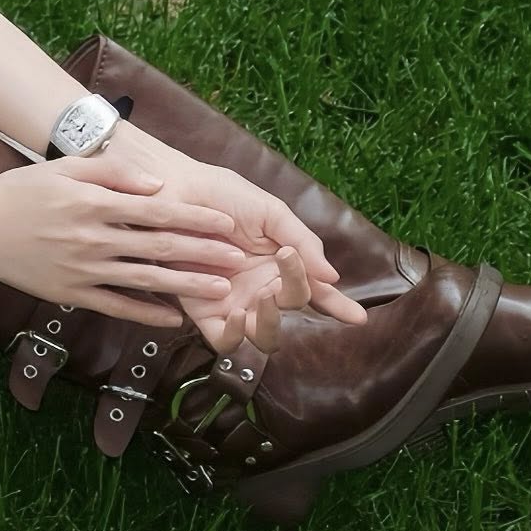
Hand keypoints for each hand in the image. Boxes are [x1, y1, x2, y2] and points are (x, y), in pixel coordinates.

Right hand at [0, 155, 251, 327]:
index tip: (227, 221)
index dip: (195, 216)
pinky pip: (117, 306)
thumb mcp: (64, 169)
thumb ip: (112, 174)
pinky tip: (174, 319)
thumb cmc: (21, 191)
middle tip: (239, 257)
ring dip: (186, 285)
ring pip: (145, 278)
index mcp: (95, 202)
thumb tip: (156, 185)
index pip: (157, 209)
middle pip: (159, 245)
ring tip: (220, 290)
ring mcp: (83, 268)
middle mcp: (93, 237)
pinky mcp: (71, 292)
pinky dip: (147, 313)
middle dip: (203, 251)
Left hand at [131, 148, 368, 333]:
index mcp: (278, 265)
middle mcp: (259, 288)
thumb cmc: (220, 195)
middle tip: (288, 269)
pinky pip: (224, 340)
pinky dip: (234, 336)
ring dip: (270, 322)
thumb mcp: (270, 212)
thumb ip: (302, 241)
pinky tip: (236, 314)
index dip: (336, 305)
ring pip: (262, 335)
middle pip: (291, 314)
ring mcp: (232, 302)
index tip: (357, 316)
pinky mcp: (202, 311)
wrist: (173, 190)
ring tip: (264, 296)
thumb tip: (332, 275)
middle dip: (298, 296)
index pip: (313, 290)